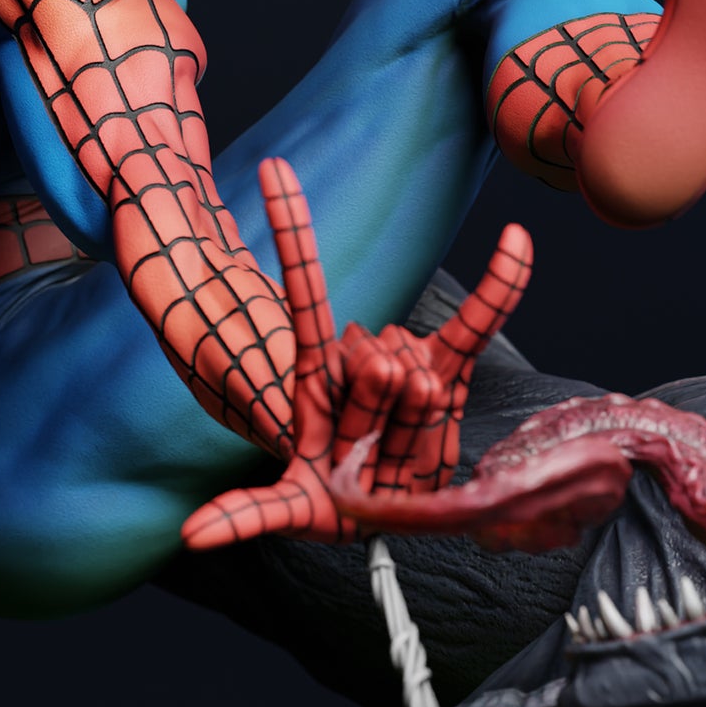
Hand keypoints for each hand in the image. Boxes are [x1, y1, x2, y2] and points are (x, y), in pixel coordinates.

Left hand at [180, 158, 532, 550]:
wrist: (389, 514)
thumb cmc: (334, 504)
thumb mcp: (291, 507)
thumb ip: (248, 514)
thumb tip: (191, 536)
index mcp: (316, 374)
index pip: (305, 293)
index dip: (294, 234)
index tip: (274, 170)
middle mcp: (360, 355)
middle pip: (371, 355)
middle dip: (374, 411)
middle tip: (366, 450)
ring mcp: (407, 359)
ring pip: (414, 359)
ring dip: (415, 415)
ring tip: (399, 455)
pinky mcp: (451, 369)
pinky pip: (476, 327)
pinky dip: (500, 286)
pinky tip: (515, 239)